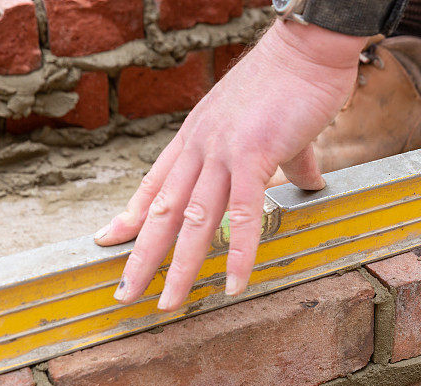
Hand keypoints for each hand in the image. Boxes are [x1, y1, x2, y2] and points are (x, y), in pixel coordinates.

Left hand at [94, 21, 364, 309]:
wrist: (307, 47)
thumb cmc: (293, 81)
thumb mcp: (277, 128)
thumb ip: (289, 162)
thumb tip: (310, 183)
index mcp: (197, 137)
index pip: (156, 184)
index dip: (132, 216)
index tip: (110, 240)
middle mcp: (199, 146)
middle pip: (164, 211)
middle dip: (142, 256)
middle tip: (124, 293)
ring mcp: (222, 151)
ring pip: (194, 220)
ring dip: (180, 266)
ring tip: (169, 303)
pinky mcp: (253, 154)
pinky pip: (242, 213)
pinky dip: (239, 252)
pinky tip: (235, 284)